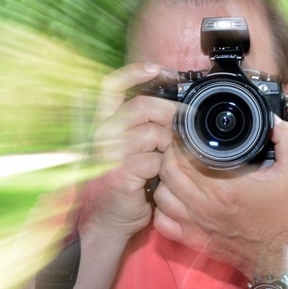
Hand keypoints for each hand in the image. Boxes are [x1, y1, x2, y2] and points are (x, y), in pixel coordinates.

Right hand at [79, 62, 177, 239]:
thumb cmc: (127, 183)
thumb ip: (147, 128)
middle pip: (142, 106)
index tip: (157, 68)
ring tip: (169, 158)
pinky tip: (162, 175)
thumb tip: (178, 111)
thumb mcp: (133, 149)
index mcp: (105, 123)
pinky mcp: (120, 173)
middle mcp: (103, 134)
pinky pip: (156, 160)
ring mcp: (109, 153)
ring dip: (170, 145)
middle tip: (185, 126)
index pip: (111, 86)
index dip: (134, 72)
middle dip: (170, 114)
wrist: (109, 220)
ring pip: (152, 133)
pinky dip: (167, 167)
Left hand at [153, 115, 287, 277]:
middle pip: (167, 172)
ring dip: (165, 179)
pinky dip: (163, 207)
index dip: (182, 141)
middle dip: (170, 154)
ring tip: (177, 170)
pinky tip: (175, 197)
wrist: (277, 253)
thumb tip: (274, 121)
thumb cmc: (282, 214)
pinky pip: (161, 221)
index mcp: (225, 188)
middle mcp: (205, 206)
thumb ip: (287, 140)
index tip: (188, 134)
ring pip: (161, 195)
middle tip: (180, 147)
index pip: (185, 157)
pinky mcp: (191, 239)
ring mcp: (195, 225)